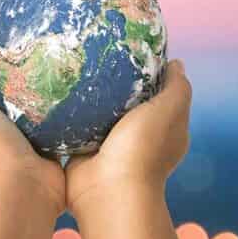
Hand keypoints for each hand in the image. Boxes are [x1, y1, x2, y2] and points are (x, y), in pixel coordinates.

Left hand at [0, 57, 64, 212]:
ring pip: (30, 112)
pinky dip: (61, 113)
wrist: (23, 190)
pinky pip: (54, 126)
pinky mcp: (46, 152)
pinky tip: (71, 93)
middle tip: (33, 53)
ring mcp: (18, 146)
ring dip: (40, 96)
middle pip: (1, 100)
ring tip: (56, 67)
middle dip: (14, 80)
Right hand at [65, 59, 191, 214]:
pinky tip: (61, 94)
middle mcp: (140, 138)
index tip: (131, 50)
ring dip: (91, 98)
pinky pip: (78, 127)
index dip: (150, 74)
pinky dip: (72, 114)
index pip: (161, 94)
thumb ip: (176, 87)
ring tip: (75, 69)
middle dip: (116, 82)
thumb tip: (175, 64)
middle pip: (129, 102)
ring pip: (102, 114)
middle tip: (97, 56)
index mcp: (165, 129)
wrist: (106, 188)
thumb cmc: (142, 147)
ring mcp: (111, 145)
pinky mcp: (84, 151)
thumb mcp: (169, 110)